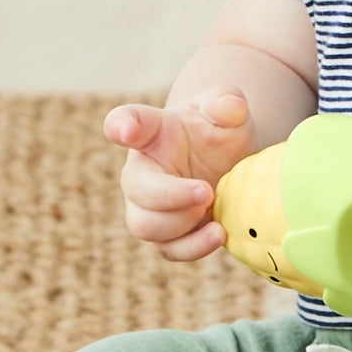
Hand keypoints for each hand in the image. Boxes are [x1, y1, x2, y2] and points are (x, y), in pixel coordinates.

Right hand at [103, 89, 257, 262]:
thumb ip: (227, 101)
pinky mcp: (169, 235)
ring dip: (180, 223)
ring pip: (145, 226)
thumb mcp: (229, 109)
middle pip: (134, 188)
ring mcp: (150, 206)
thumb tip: (229, 107)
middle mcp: (143, 170)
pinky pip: (168, 250)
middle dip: (168, 195)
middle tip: (205, 191)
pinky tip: (218, 233)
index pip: (126, 122)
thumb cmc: (220, 131)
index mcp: (151, 131)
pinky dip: (193, 247)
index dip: (121, 126)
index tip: (125, 131)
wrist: (229, 164)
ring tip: (212, 207)